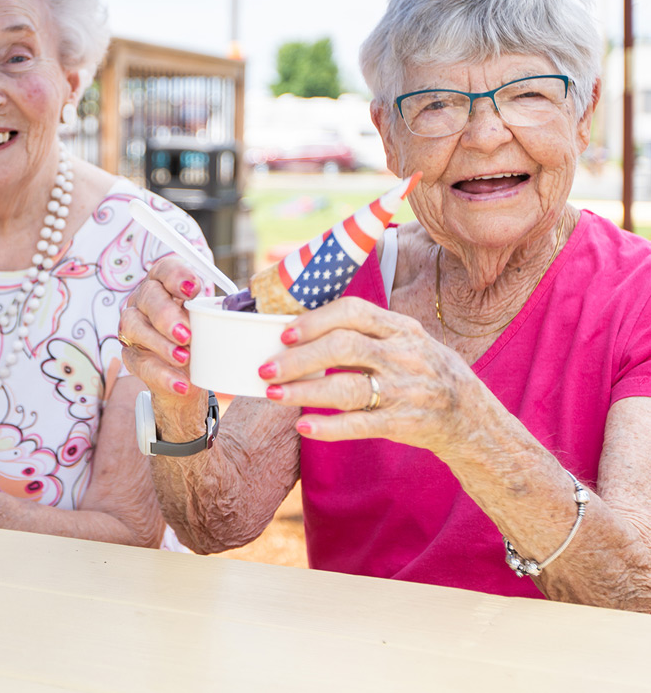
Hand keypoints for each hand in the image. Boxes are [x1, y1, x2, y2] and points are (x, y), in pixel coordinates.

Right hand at [119, 256, 209, 430]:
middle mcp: (144, 300)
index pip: (165, 270)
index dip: (176, 276)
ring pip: (135, 327)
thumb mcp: (212, 322)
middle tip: (187, 334)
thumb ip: (219, 313)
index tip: (193, 290)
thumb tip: (239, 313)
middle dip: (167, 315)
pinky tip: (182, 383)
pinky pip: (140, 363)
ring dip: (161, 344)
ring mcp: (133, 327)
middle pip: (148, 297)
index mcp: (165, 284)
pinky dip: (162, 374)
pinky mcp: (131, 355)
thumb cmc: (201, 336)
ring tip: (184, 358)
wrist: (190, 374)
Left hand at [259, 296, 484, 455]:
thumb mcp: (406, 340)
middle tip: (266, 368)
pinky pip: (360, 424)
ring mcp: (404, 390)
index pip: (353, 312)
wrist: (472, 418)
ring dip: (304, 390)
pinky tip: (303, 426)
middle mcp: (403, 354)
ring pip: (347, 387)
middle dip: (299, 358)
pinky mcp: (402, 423)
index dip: (315, 320)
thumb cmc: (426, 372)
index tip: (284, 333)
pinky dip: (329, 426)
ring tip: (273, 395)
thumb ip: (366, 331)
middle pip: (343, 347)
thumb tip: (305, 326)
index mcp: (400, 328)